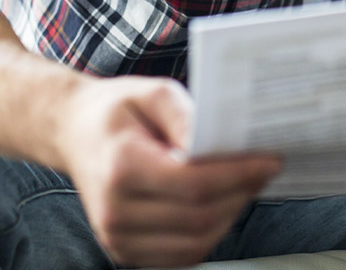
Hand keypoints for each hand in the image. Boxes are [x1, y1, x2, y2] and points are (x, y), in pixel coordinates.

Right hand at [57, 75, 280, 267]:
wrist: (74, 132)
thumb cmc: (117, 110)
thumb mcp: (151, 91)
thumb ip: (185, 115)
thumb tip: (215, 144)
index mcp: (122, 167)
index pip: (192, 183)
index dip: (238, 175)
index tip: (271, 160)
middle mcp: (116, 211)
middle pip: (198, 218)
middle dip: (241, 194)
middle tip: (266, 170)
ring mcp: (117, 237)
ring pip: (194, 244)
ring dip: (230, 216)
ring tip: (247, 185)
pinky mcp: (125, 251)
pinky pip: (181, 255)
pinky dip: (210, 233)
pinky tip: (223, 204)